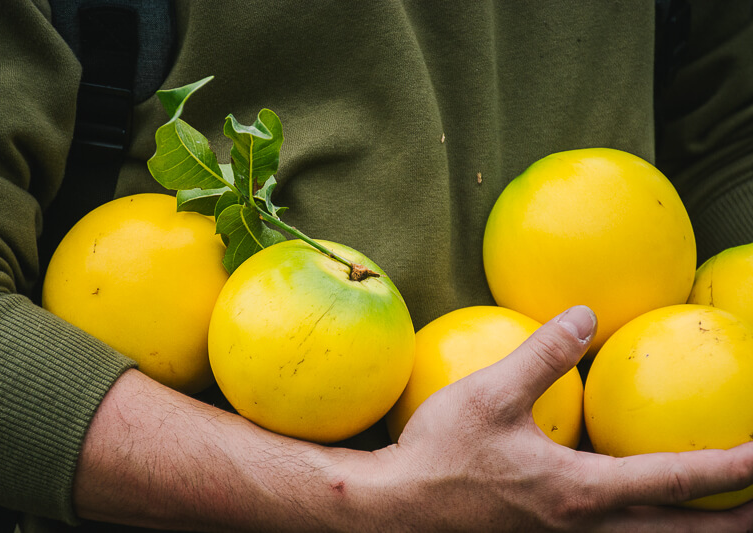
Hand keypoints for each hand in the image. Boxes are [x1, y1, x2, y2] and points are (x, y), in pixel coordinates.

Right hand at [353, 305, 752, 531]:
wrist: (398, 509)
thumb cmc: (442, 454)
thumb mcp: (490, 393)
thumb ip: (544, 352)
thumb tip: (586, 315)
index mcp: (581, 492)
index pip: (678, 482)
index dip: (733, 468)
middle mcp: (585, 528)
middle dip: (734, 520)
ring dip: (694, 530)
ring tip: (722, 513)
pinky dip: (648, 525)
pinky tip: (640, 508)